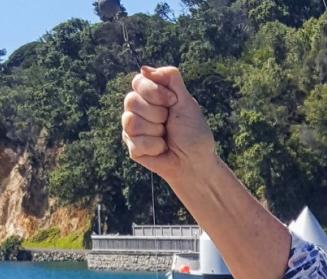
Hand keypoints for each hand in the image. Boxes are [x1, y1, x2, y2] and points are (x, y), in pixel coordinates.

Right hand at [122, 66, 216, 182]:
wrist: (195, 162)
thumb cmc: (193, 133)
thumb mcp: (186, 101)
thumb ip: (170, 79)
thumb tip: (144, 69)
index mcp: (151, 95)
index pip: (138, 82)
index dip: (155, 92)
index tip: (173, 102)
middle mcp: (138, 109)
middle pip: (131, 100)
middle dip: (157, 113)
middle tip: (169, 123)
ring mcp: (132, 128)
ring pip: (131, 121)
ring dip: (156, 130)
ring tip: (165, 137)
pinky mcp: (132, 147)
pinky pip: (135, 141)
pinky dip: (155, 146)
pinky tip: (161, 149)